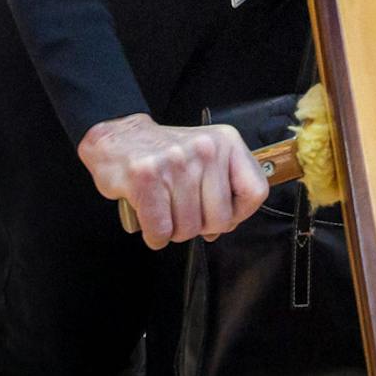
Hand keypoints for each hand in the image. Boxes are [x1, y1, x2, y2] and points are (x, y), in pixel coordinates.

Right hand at [78, 113, 268, 249]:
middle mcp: (205, 148)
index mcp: (226, 142)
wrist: (120, 139)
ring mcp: (176, 161)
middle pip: (220, 219)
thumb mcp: (207, 156)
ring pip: (188, 228)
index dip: (239, 214)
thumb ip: (223, 187)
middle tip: (183, 213)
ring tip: (164, 211)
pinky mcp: (147, 177)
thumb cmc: (165, 155)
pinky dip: (155, 236)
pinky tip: (150, 220)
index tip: (221, 215)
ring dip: (174, 231)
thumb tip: (227, 225)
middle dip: (200, 227)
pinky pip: (161, 230)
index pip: (255, 192)